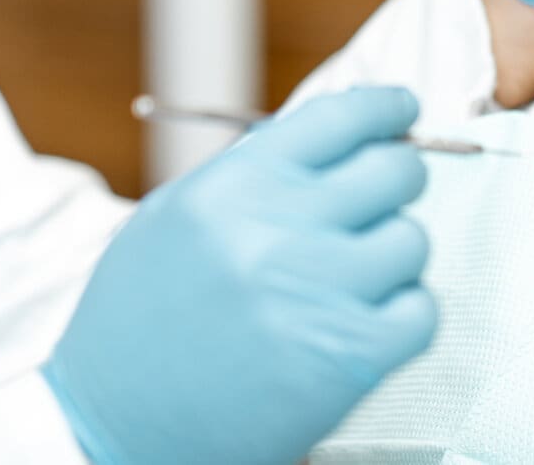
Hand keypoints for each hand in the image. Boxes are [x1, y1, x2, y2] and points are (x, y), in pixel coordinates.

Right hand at [42, 87, 436, 464]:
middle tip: (380, 202)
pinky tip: (361, 325)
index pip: (342, 117)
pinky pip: (422, 311)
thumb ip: (253, 172)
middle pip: (395, 171)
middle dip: (395, 181)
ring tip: (347, 281)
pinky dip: (402, 317)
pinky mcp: (349, 358)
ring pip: (412, 241)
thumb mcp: (175, 218)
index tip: (402, 110)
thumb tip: (337, 136)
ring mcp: (319, 292)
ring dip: (391, 258)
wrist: (111, 426)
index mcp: (234, 185)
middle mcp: (278, 228)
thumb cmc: (138, 323)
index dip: (385, 107)